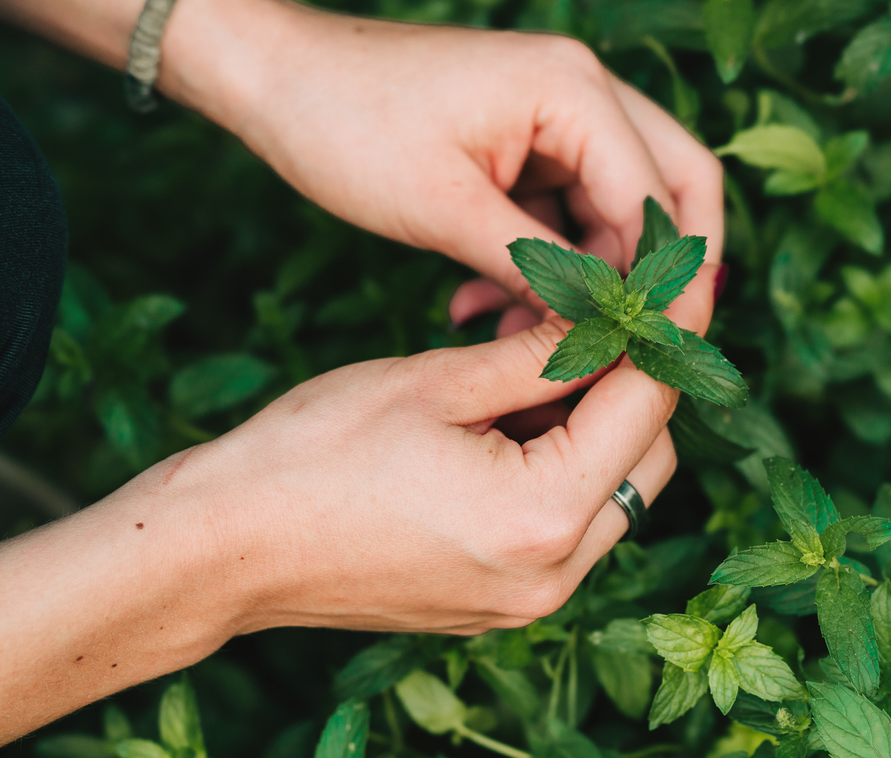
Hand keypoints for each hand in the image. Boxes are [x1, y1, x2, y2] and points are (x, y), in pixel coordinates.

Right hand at [0, 294, 716, 741]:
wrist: (224, 546)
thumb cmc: (313, 454)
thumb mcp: (438, 380)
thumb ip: (544, 352)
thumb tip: (612, 315)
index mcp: (543, 515)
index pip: (646, 409)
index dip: (661, 337)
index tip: (666, 287)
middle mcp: (552, 574)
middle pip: (648, 461)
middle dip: (629, 387)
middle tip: (587, 326)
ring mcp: (527, 600)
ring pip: (614, 497)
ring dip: (594, 431)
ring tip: (528, 375)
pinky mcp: (501, 604)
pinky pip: (568, 530)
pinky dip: (559, 472)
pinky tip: (505, 426)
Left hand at [213, 6, 723, 334]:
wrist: (275, 77)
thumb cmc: (346, 124)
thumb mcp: (445, 209)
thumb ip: (537, 269)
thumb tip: (602, 330)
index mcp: (573, 90)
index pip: (657, 198)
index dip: (663, 282)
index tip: (651, 353)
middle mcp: (583, 91)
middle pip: (670, 188)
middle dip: (655, 273)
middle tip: (635, 345)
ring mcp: (558, 114)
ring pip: (617, 209)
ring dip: (586, 277)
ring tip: (518, 333)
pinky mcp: (528, 140)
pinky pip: (566, 209)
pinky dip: (545, 261)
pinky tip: (487, 304)